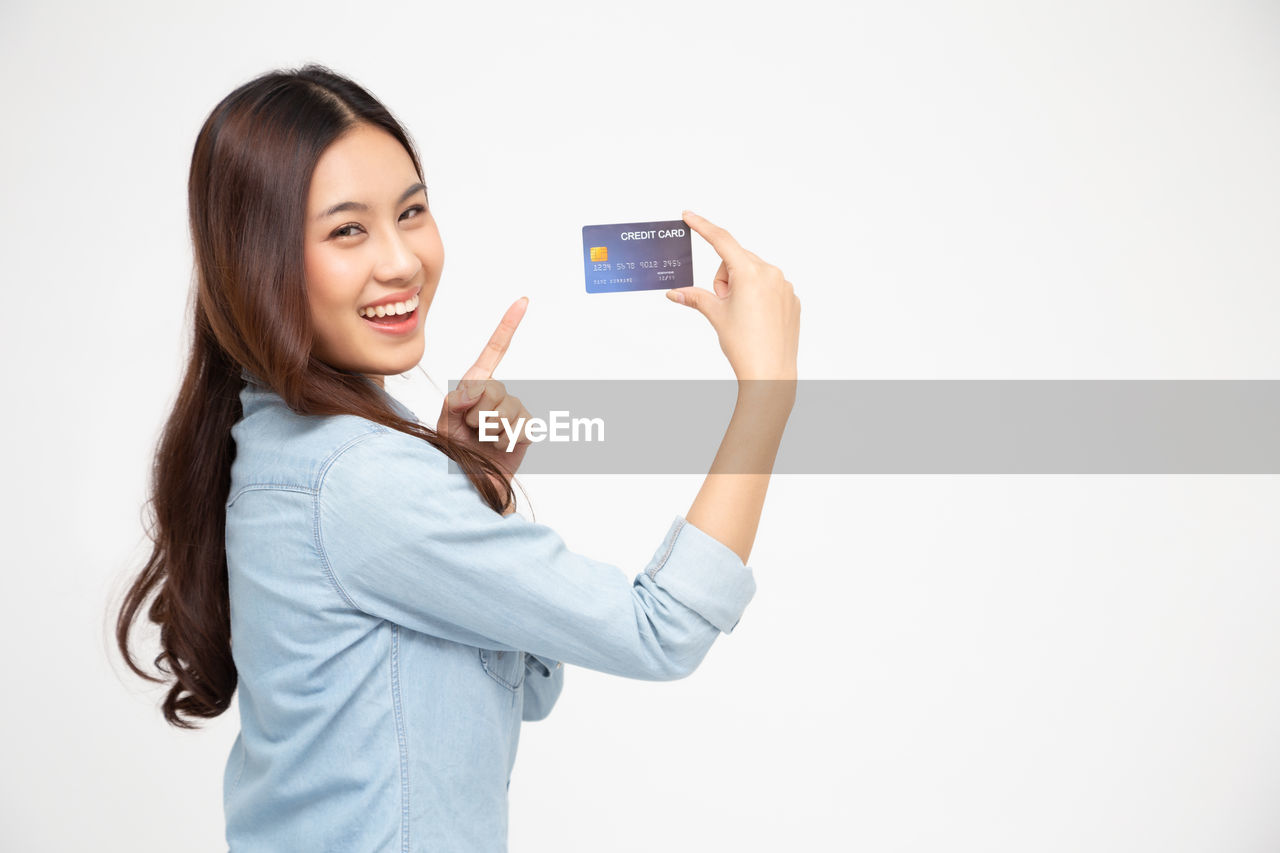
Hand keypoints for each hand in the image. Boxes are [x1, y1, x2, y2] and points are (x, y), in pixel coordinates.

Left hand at [436, 297, 534, 501]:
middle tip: (470, 429)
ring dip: (489, 429)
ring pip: (506, 408)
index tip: (523, 302)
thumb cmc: (452, 451)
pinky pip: (520, 425)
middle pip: (494, 387)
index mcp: (476, 385)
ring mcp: (515, 412)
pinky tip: (497, 446)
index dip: (508, 325)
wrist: (466, 481)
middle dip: (477, 411)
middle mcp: (498, 395)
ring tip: (482, 440)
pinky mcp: (526, 430)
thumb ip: (458, 399)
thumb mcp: (446, 419)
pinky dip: (504, 439)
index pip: (495, 350)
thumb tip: (476, 392)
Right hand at [666, 210, 799, 382]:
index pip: (722, 241)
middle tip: (724, 306)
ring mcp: (784, 287)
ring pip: (752, 274)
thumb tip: (674, 292)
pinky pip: (768, 288)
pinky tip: (756, 320)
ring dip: (741, 288)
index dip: (703, 226)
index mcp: (751, 273)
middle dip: (724, 279)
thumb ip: (695, 297)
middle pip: (736, 261)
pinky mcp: (791, 300)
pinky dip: (757, 298)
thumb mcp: (716, 316)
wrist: (771, 374)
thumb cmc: (745, 346)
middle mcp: (771, 274)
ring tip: (742, 316)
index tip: (690, 216)